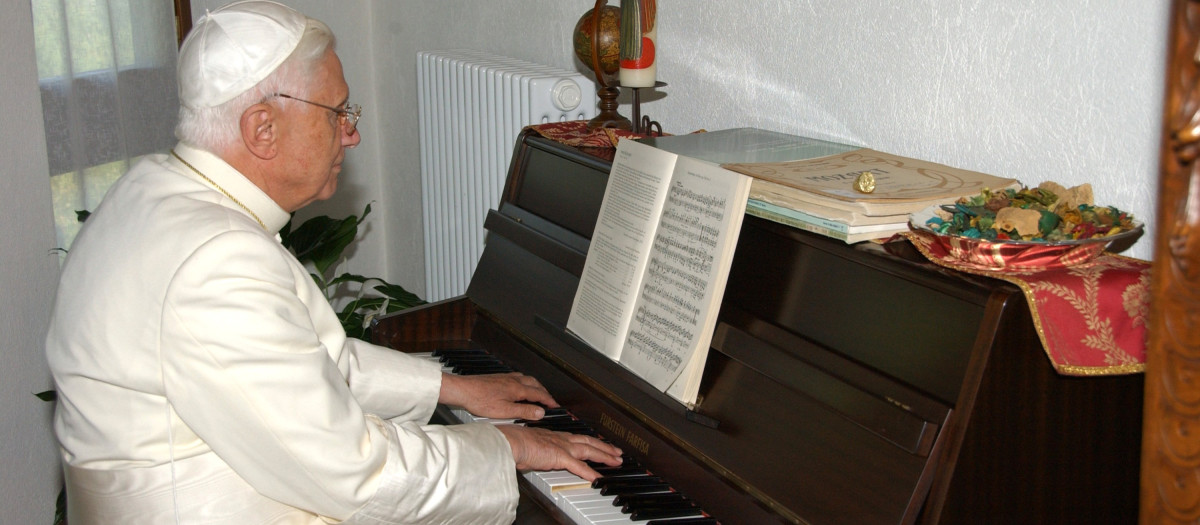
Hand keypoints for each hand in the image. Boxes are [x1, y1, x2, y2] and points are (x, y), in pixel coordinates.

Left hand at [439, 372, 558, 420]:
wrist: (463, 390)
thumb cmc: (480, 400)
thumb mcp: (504, 411)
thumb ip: (524, 411)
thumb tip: (540, 412)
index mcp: (517, 389)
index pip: (539, 394)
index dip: (549, 400)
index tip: (555, 406)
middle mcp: (514, 380)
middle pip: (535, 384)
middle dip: (544, 392)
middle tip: (549, 400)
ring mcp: (506, 377)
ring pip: (527, 379)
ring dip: (535, 386)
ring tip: (537, 393)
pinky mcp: (498, 377)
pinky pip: (518, 377)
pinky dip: (525, 382)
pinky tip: (519, 386)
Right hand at [496, 424, 622, 480]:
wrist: (511, 441)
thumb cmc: (515, 443)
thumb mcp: (532, 445)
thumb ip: (539, 451)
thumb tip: (539, 457)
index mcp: (555, 436)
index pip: (579, 438)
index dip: (593, 441)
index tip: (602, 444)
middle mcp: (562, 439)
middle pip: (590, 442)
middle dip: (605, 447)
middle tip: (617, 452)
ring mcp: (563, 447)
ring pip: (590, 451)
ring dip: (605, 456)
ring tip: (616, 461)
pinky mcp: (560, 457)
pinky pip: (579, 466)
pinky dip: (590, 473)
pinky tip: (598, 478)